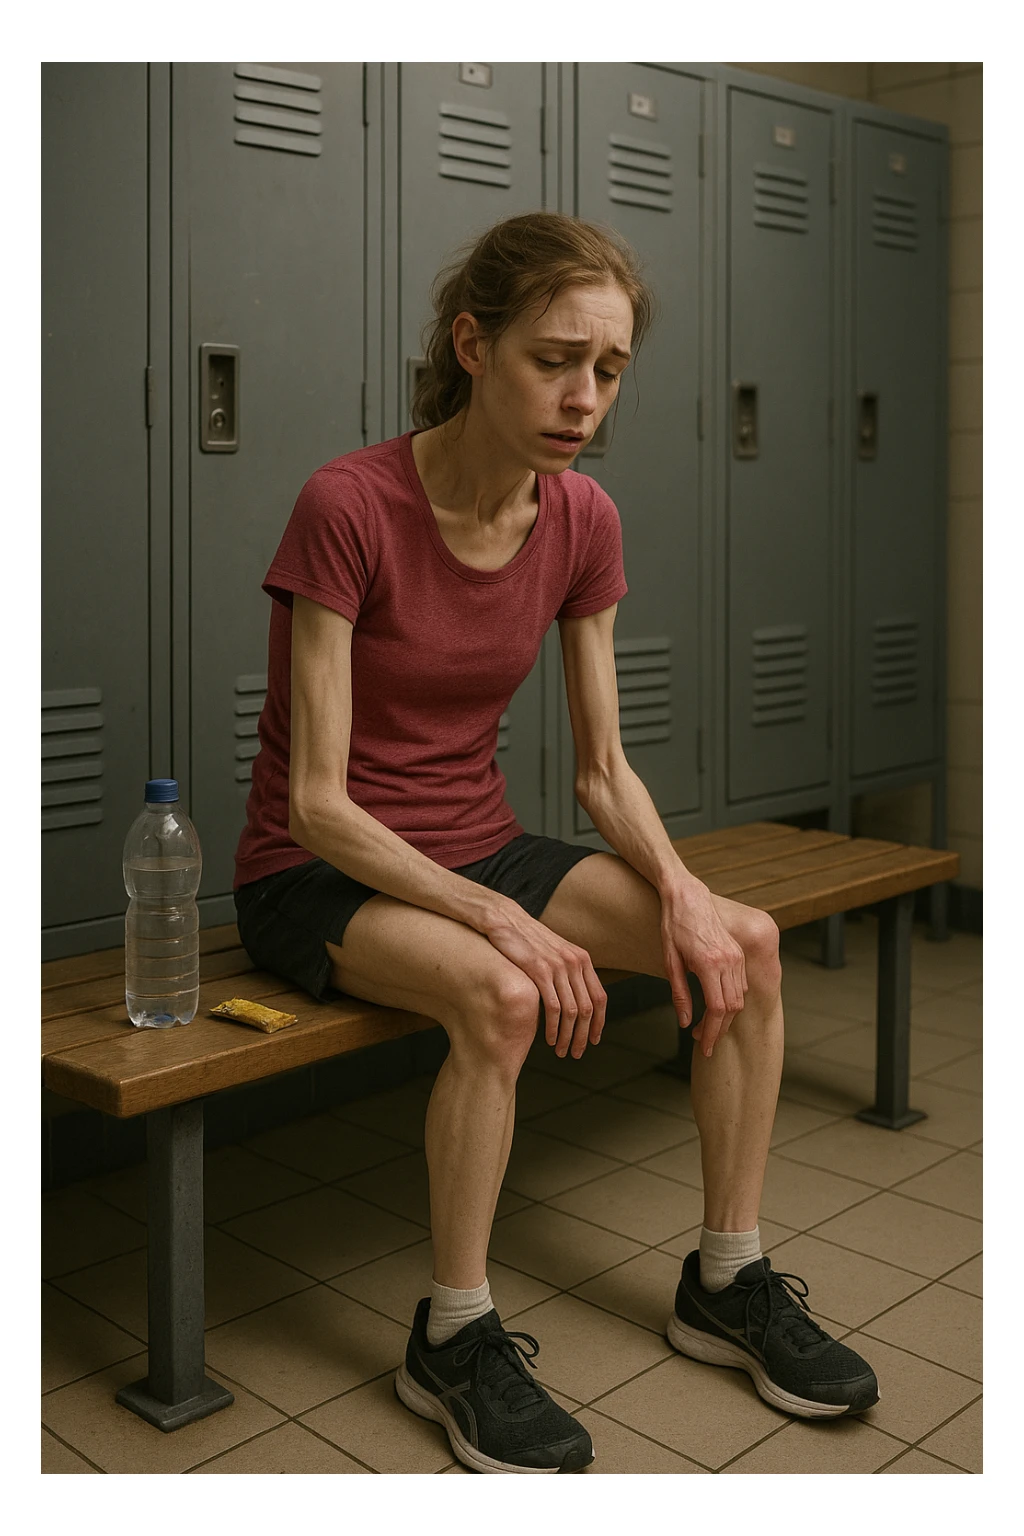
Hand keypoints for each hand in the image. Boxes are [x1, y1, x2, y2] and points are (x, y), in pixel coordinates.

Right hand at [483, 900, 606, 1059]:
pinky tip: (549, 1039)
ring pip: (572, 1011)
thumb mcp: (555, 953)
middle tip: (577, 1053)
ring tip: (562, 1051)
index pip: (600, 997)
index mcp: (582, 959)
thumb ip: (568, 971)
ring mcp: (558, 966)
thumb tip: (575, 996)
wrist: (506, 920)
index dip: (600, 1022)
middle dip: (585, 1035)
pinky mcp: (540, 970)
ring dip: (569, 1036)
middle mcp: (574, 962)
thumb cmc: (528, 940)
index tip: (595, 1039)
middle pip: (588, 1008)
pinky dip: (554, 1027)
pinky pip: (553, 1007)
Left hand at [661, 877, 747, 1058]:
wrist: (688, 897)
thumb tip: (685, 1023)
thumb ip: (680, 994)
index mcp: (709, 964)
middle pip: (731, 1008)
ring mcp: (736, 956)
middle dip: (719, 1030)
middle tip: (703, 1042)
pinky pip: (741, 984)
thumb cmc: (673, 927)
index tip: (704, 1046)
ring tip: (707, 1027)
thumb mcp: (670, 962)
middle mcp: (728, 961)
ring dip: (726, 1017)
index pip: (716, 1009)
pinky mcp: (738, 953)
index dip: (711, 1032)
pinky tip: (717, 1006)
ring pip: (739, 998)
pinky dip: (732, 1000)